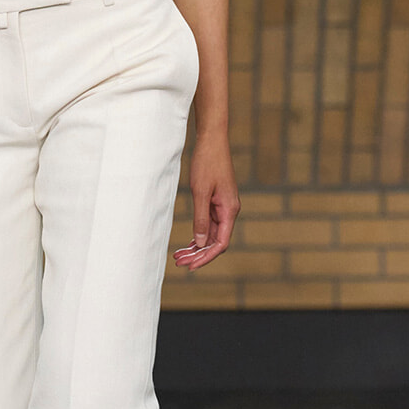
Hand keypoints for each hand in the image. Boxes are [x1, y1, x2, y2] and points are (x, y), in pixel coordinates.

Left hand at [173, 133, 238, 270]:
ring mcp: (223, 207)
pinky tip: (188, 244)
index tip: (191, 266)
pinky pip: (209, 224)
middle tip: (179, 263)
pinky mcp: (217, 202)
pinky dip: (198, 235)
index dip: (206, 257)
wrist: (212, 141)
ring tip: (179, 256)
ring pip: (211, 234)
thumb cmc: (207, 163)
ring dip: (196, 247)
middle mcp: (229, 211)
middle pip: (215, 242)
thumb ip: (201, 218)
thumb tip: (200, 243)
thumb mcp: (200, 192)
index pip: (221, 243)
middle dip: (198, 255)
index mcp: (229, 210)